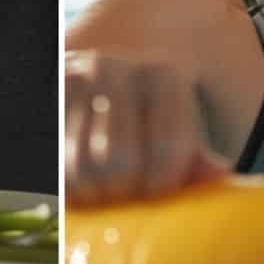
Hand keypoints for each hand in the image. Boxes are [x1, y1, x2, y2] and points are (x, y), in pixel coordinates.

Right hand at [64, 50, 230, 206]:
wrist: (104, 75)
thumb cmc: (151, 116)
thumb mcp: (180, 129)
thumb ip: (197, 159)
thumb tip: (218, 174)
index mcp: (162, 74)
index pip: (167, 150)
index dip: (162, 187)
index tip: (158, 195)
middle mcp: (112, 68)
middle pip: (118, 163)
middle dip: (124, 193)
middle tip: (128, 194)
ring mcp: (71, 78)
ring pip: (78, 169)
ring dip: (92, 194)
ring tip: (104, 188)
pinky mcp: (45, 97)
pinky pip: (54, 167)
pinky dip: (67, 186)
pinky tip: (79, 180)